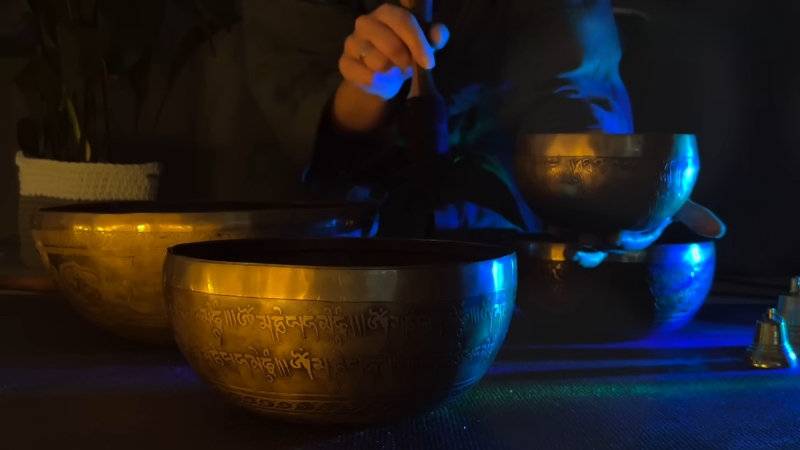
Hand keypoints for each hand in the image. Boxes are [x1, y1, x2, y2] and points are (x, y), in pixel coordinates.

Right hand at [339, 4, 449, 99]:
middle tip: (408, 66)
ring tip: (393, 70)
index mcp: (386, 12)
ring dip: (390, 71)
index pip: (404, 21)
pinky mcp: (344, 63)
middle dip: (404, 60)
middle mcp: (365, 22)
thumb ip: (434, 36)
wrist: (382, 77)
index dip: (418, 43)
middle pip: (390, 43)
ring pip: (377, 61)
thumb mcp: (423, 44)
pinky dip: (377, 82)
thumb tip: (439, 35)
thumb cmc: (404, 53)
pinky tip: (380, 80)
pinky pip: (364, 76)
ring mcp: (352, 42)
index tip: (429, 63)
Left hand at [553, 200, 725, 267]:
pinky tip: (550, 224)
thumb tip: (719, 231)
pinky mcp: (572, 220)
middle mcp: (613, 236)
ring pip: (583, 245)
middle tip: (584, 243)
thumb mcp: (673, 198)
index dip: (626, 241)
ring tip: (567, 245)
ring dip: (575, 247)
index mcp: (638, 233)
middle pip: (603, 248)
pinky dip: (556, 227)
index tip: (616, 237)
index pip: (633, 241)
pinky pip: (562, 228)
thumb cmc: (652, 188)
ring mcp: (591, 229)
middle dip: (594, 248)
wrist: (622, 167)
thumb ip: (692, 213)